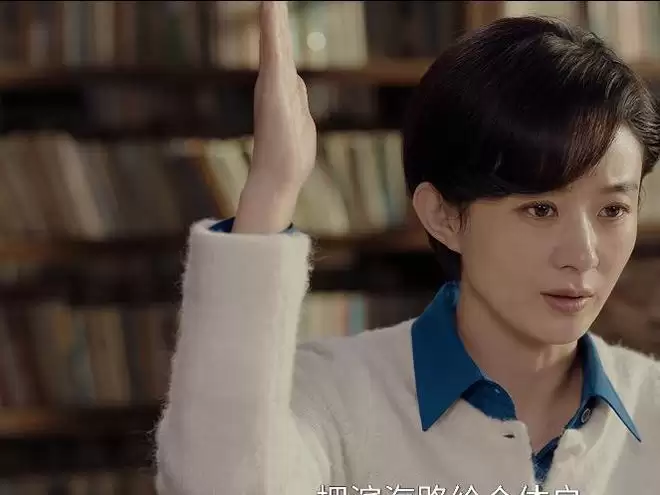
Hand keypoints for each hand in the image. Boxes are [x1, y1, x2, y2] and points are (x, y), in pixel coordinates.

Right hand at [234, 1, 316, 232]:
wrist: (277, 177)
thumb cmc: (290, 157)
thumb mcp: (300, 121)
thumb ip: (298, 100)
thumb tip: (297, 85)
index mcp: (283, 89)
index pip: (282, 52)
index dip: (279, 28)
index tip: (276, 3)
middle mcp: (275, 83)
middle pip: (276, 42)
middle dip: (274, 16)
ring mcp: (273, 84)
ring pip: (274, 41)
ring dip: (273, 15)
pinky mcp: (273, 88)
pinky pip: (274, 51)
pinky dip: (272, 27)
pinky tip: (271, 4)